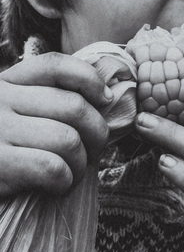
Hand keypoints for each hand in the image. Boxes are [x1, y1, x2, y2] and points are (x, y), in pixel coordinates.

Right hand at [0, 52, 112, 195]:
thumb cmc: (5, 151)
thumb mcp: (17, 115)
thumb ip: (50, 100)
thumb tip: (105, 99)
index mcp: (6, 84)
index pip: (54, 65)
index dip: (89, 79)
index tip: (106, 100)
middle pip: (73, 106)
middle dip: (96, 133)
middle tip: (93, 153)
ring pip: (68, 139)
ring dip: (81, 163)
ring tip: (74, 174)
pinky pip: (51, 167)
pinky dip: (65, 180)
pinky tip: (58, 186)